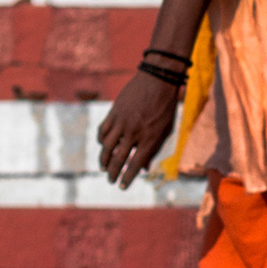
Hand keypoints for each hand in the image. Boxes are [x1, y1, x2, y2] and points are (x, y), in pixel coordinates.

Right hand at [96, 70, 181, 188]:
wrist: (157, 80)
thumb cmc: (165, 107)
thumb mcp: (165, 130)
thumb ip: (154, 149)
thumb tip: (145, 168)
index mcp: (149, 138)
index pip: (135, 164)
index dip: (127, 178)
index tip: (122, 186)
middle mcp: (134, 133)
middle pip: (119, 159)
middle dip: (114, 173)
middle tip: (111, 180)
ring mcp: (122, 122)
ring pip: (107, 147)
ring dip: (104, 160)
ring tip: (104, 168)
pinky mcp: (114, 113)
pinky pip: (103, 131)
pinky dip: (101, 141)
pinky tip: (103, 146)